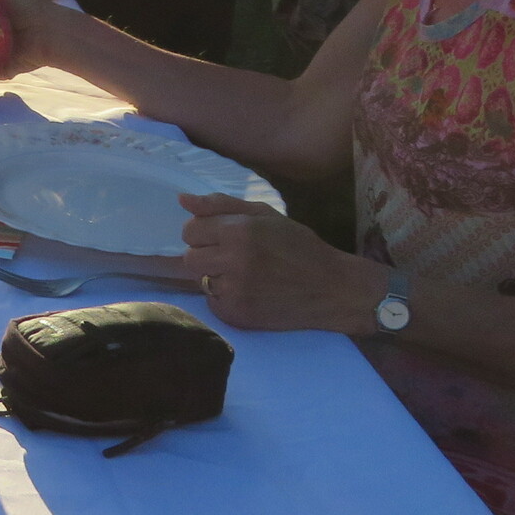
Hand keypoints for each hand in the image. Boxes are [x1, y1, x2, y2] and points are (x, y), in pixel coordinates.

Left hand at [177, 193, 383, 333]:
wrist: (332, 288)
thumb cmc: (298, 246)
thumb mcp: (264, 215)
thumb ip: (221, 205)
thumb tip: (182, 200)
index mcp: (239, 231)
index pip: (189, 230)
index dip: (204, 233)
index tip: (221, 237)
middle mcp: (233, 260)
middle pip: (189, 257)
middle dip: (206, 255)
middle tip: (231, 257)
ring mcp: (234, 290)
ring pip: (200, 280)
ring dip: (215, 276)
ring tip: (243, 274)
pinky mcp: (237, 314)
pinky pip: (212, 302)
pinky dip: (225, 298)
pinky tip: (249, 292)